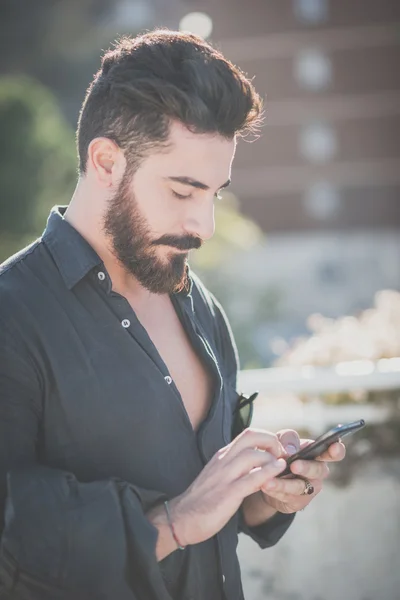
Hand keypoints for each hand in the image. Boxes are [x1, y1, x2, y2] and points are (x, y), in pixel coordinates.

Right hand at [171, 428, 287, 545]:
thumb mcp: (220, 477)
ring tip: (282, 467)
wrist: (181, 518)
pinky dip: (269, 473)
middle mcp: (223, 460)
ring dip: (273, 459)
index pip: (247, 434)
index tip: (278, 451)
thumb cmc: (202, 500)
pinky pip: (252, 478)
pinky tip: (278, 472)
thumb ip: (237, 469)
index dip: (267, 438)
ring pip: (253, 455)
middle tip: (282, 455)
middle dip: (272, 441)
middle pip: (251, 436)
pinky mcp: (228, 493)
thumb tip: (260, 467)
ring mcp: (225, 476)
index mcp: (222, 455)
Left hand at [259, 429, 345, 513]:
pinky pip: (287, 496)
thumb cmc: (280, 453)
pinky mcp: (298, 502)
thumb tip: (291, 450)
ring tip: (269, 480)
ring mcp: (309, 488)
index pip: (334, 452)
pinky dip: (275, 490)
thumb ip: (287, 439)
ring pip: (300, 486)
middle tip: (294, 465)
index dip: (337, 450)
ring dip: (284, 483)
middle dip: (306, 467)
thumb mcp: (281, 441)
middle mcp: (318, 472)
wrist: (267, 476)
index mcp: (317, 454)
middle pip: (318, 470)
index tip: (335, 446)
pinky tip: (265, 485)